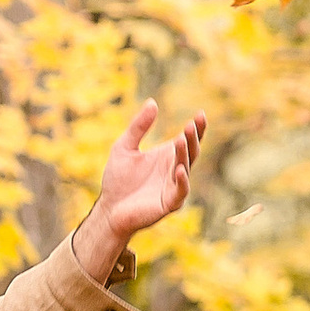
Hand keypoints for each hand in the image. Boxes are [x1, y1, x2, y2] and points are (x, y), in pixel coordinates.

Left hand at [73, 100, 206, 283]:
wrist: (109, 208)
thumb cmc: (118, 179)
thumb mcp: (125, 146)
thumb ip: (138, 126)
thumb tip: (152, 102)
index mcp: (168, 156)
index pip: (188, 140)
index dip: (196, 128)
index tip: (200, 114)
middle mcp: (175, 170)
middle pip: (191, 152)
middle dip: (193, 138)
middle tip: (191, 124)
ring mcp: (173, 186)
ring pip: (186, 168)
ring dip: (186, 155)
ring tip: (182, 139)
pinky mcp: (169, 203)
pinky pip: (180, 191)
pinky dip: (182, 181)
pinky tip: (180, 169)